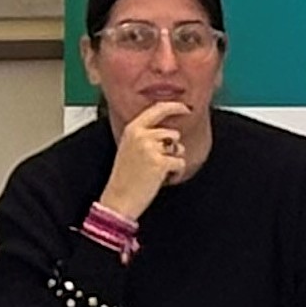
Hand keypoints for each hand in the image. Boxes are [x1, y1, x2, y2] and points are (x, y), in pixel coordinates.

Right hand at [100, 102, 192, 219]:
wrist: (119, 200)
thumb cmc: (125, 178)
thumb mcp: (129, 148)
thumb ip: (145, 135)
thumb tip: (168, 132)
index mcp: (132, 129)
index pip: (158, 109)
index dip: (175, 107)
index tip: (186, 108)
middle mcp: (141, 135)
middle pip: (172, 134)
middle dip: (171, 149)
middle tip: (157, 164)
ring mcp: (151, 148)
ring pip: (178, 149)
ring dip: (173, 161)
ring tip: (157, 172)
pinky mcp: (161, 163)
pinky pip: (180, 163)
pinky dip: (176, 174)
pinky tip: (162, 180)